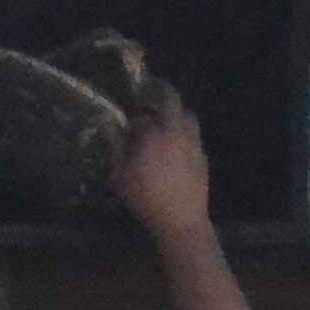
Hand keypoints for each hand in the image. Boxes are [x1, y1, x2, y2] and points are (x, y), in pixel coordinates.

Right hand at [113, 89, 208, 231]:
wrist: (181, 220)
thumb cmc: (145, 198)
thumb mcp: (121, 174)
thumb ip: (114, 145)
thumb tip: (107, 122)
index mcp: (154, 134)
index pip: (142, 117)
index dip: (133, 119)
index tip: (128, 122)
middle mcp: (177, 132)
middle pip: (172, 101)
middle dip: (162, 91)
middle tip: (154, 89)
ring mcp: (193, 143)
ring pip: (188, 116)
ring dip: (177, 112)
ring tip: (167, 118)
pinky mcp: (203, 157)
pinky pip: (195, 136)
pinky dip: (186, 132)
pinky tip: (178, 144)